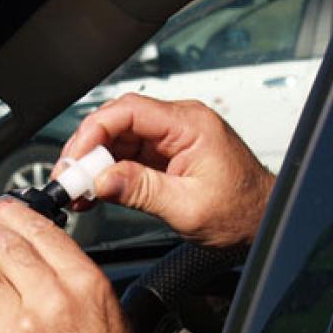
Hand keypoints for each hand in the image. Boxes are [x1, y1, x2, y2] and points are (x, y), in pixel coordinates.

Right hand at [59, 93, 275, 246]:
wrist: (264, 221)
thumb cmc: (242, 211)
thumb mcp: (188, 206)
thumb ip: (142, 190)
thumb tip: (102, 180)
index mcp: (190, 125)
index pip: (129, 110)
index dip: (94, 131)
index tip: (76, 159)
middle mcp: (179, 124)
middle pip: (118, 122)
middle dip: (87, 149)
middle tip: (69, 178)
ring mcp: (171, 139)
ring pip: (118, 139)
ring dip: (94, 163)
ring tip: (77, 190)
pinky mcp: (165, 156)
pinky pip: (127, 156)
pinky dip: (107, 173)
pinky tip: (94, 191)